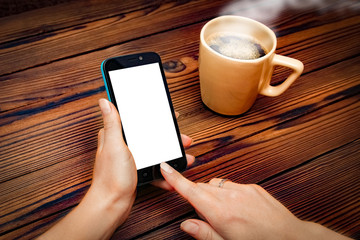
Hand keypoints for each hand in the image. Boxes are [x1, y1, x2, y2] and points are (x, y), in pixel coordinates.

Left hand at [89, 99, 194, 222]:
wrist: (112, 205)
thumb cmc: (111, 177)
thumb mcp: (115, 145)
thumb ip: (113, 123)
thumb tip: (104, 102)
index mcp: (116, 136)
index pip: (137, 120)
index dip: (154, 116)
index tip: (169, 115)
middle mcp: (123, 146)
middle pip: (151, 136)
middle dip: (168, 138)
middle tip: (182, 139)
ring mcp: (131, 159)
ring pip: (155, 152)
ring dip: (170, 155)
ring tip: (184, 158)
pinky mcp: (136, 172)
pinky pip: (153, 168)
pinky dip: (162, 172)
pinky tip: (170, 177)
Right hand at [160, 162, 350, 239]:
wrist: (291, 238)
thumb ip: (204, 233)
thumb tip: (186, 224)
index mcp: (220, 212)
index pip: (191, 191)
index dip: (175, 179)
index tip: (165, 168)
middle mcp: (229, 195)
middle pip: (202, 187)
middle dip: (198, 197)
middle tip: (208, 216)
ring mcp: (243, 189)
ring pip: (216, 185)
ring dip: (213, 195)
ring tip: (224, 213)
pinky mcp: (253, 187)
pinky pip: (232, 185)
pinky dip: (228, 193)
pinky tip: (238, 208)